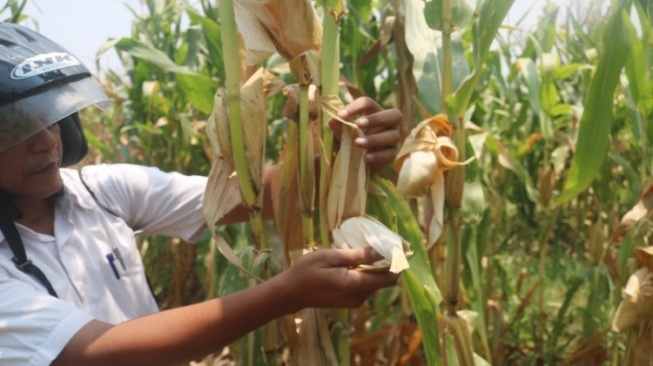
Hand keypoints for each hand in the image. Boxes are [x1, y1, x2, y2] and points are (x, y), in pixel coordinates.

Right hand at [279, 247, 399, 309]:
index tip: (395, 246)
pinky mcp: (349, 302)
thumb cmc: (307, 271)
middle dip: (386, 264)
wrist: (291, 292)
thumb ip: (358, 255)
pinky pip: (366, 287)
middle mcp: (359, 297)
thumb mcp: (331, 257)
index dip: (396, 263)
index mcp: (355, 284)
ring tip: (365, 251)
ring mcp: (354, 302)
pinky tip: (355, 262)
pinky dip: (366, 275)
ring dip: (375, 269)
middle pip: (384, 281)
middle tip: (380, 244)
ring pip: (375, 284)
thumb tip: (382, 251)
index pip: (389, 278)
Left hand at [329, 97, 401, 172]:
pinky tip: (365, 157)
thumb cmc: (350, 141)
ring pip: (393, 136)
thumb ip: (339, 127)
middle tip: (359, 124)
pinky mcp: (391, 155)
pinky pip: (389, 154)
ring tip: (357, 143)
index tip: (341, 115)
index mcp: (375, 112)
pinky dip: (377, 156)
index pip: (369, 103)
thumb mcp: (342, 134)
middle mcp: (388, 124)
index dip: (356, 107)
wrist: (355, 162)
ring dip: (374, 139)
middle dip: (376, 118)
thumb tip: (333, 120)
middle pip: (394, 115)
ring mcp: (392, 139)